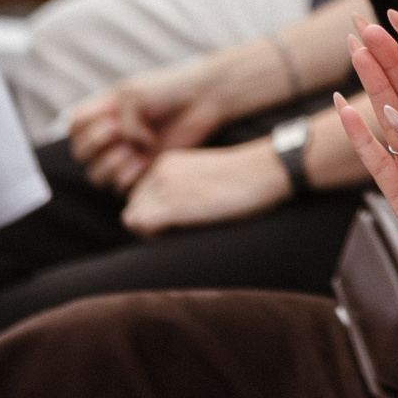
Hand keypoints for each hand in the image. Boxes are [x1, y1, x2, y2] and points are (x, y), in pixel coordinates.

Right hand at [68, 60, 229, 193]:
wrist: (201, 99)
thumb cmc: (167, 90)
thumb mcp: (132, 96)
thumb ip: (120, 122)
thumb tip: (128, 149)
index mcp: (104, 113)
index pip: (74, 128)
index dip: (83, 127)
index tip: (107, 114)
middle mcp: (112, 136)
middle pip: (80, 154)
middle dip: (94, 144)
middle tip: (117, 129)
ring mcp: (128, 155)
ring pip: (97, 175)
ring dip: (108, 163)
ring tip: (130, 149)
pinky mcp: (145, 170)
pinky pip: (120, 186)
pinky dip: (125, 176)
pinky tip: (142, 160)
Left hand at [120, 141, 289, 235]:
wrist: (264, 170)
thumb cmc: (245, 180)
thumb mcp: (204, 177)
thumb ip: (182, 188)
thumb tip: (170, 215)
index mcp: (167, 162)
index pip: (141, 194)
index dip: (155, 212)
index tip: (179, 220)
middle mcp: (159, 170)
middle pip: (134, 205)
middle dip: (150, 221)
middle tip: (180, 229)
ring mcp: (164, 187)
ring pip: (133, 216)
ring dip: (151, 230)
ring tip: (180, 232)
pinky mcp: (172, 204)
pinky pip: (140, 223)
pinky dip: (153, 235)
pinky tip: (179, 233)